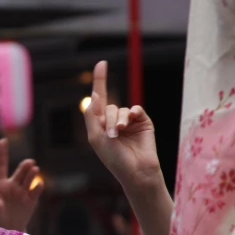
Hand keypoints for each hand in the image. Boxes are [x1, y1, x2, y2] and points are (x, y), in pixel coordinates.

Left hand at [0, 138, 41, 231]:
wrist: (10, 228)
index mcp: (0, 183)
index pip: (1, 165)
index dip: (2, 153)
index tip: (3, 140)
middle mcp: (13, 184)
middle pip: (19, 172)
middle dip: (25, 166)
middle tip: (29, 163)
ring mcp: (23, 191)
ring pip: (28, 179)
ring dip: (31, 173)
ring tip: (34, 169)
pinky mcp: (31, 200)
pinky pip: (35, 191)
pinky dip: (38, 187)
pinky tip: (39, 183)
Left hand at [83, 61, 160, 191]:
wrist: (136, 171)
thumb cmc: (114, 158)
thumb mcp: (96, 137)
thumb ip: (92, 116)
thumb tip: (93, 94)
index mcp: (100, 123)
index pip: (99, 97)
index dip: (100, 80)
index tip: (102, 63)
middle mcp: (114, 119)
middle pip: (107, 106)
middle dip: (108, 120)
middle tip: (112, 135)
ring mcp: (129, 120)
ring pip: (120, 109)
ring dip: (119, 120)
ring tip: (119, 134)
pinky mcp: (143, 121)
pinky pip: (135, 109)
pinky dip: (132, 113)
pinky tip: (132, 120)